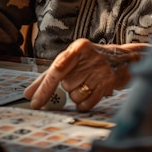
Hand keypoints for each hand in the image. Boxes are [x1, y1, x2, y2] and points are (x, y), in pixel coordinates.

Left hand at [23, 38, 143, 111]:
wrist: (123, 59)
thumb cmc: (90, 59)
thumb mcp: (72, 58)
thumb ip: (48, 75)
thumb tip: (28, 94)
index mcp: (78, 47)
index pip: (56, 69)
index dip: (44, 87)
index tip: (33, 102)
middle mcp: (90, 57)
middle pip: (66, 85)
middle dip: (69, 85)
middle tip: (80, 76)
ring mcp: (101, 71)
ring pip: (74, 96)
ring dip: (77, 94)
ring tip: (88, 82)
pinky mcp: (108, 84)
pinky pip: (85, 104)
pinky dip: (84, 103)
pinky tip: (92, 90)